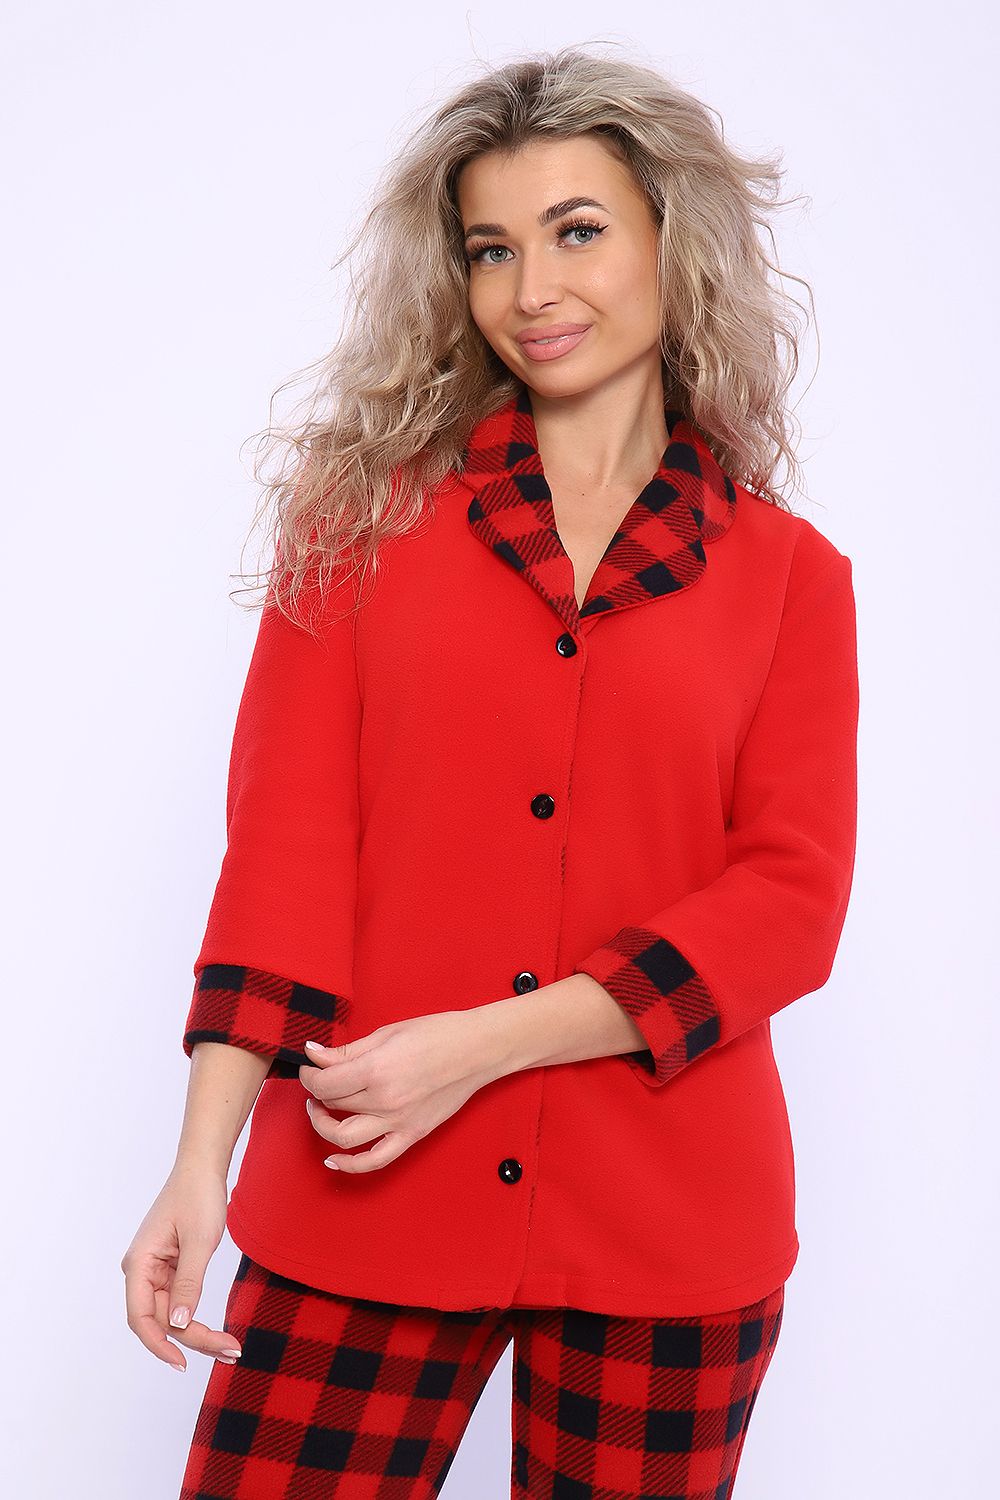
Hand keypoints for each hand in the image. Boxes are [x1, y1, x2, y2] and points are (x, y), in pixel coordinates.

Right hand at [120, 1164, 242, 1372]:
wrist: (203, 1167)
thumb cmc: (198, 1196)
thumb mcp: (198, 1241)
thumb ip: (188, 1284)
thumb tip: (178, 1323)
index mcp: (139, 1264)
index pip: (140, 1317)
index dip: (159, 1345)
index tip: (183, 1363)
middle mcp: (142, 1271)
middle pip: (161, 1319)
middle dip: (193, 1339)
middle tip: (231, 1352)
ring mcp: (156, 1271)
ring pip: (172, 1314)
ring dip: (198, 1333)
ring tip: (231, 1349)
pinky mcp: (171, 1268)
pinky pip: (180, 1300)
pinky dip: (197, 1316)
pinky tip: (216, 1332)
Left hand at [298, 1009, 491, 1173]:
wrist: (476, 1049)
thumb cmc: (437, 1034)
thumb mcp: (387, 1033)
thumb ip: (348, 1050)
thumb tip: (316, 1055)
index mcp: (375, 1070)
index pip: (324, 1083)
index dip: (309, 1075)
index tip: (310, 1067)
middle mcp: (383, 1100)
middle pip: (332, 1104)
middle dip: (317, 1091)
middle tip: (318, 1081)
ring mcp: (398, 1122)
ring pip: (344, 1137)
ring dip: (323, 1126)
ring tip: (320, 1111)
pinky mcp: (411, 1134)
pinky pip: (376, 1160)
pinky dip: (350, 1166)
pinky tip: (333, 1161)